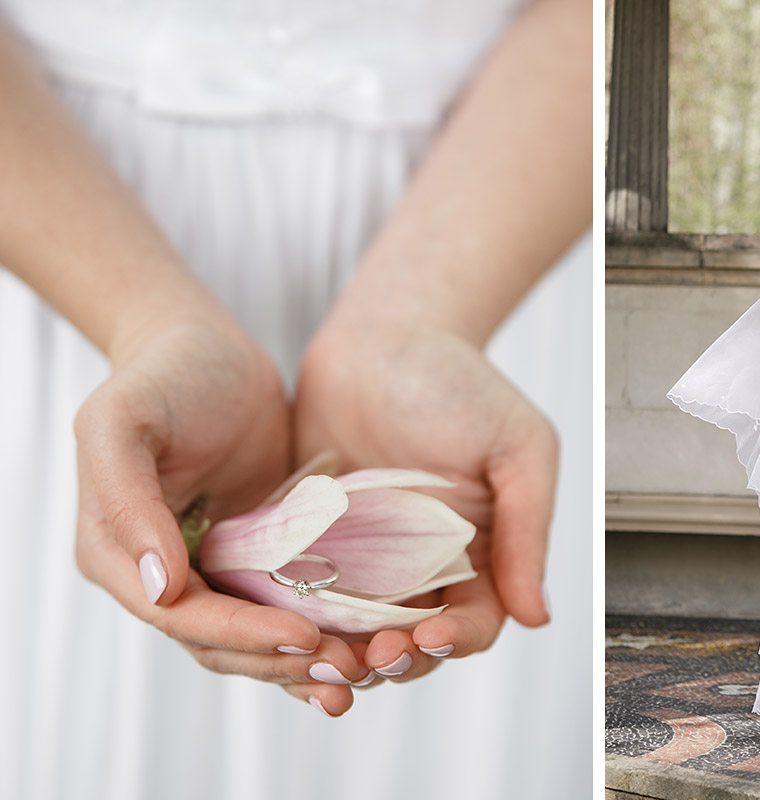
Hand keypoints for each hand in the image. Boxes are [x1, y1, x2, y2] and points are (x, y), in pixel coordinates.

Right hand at [74, 318, 371, 714]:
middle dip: (281, 663)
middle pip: (221, 643)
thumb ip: (128, 502)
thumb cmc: (162, 375)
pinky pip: (284, 607)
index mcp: (118, 555)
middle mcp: (161, 576)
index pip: (182, 617)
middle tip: (345, 671)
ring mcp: (211, 570)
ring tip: (359, 676)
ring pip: (255, 638)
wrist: (207, 349)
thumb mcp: (124, 422)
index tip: (303, 635)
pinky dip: (318, 632)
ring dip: (302, 665)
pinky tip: (361, 650)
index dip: (242, 634)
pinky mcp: (256, 558)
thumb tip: (160, 587)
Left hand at [293, 324, 556, 683]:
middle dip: (395, 659)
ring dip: (343, 653)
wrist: (382, 334)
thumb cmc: (460, 382)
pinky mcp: (307, 542)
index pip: (474, 622)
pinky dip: (293, 621)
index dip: (455, 642)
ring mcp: (361, 559)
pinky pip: (299, 595)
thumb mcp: (518, 448)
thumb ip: (527, 530)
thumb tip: (538, 617)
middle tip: (370, 656)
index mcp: (478, 552)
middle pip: (412, 644)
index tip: (429, 636)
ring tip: (324, 655)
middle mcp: (420, 567)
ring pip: (354, 632)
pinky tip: (282, 624)